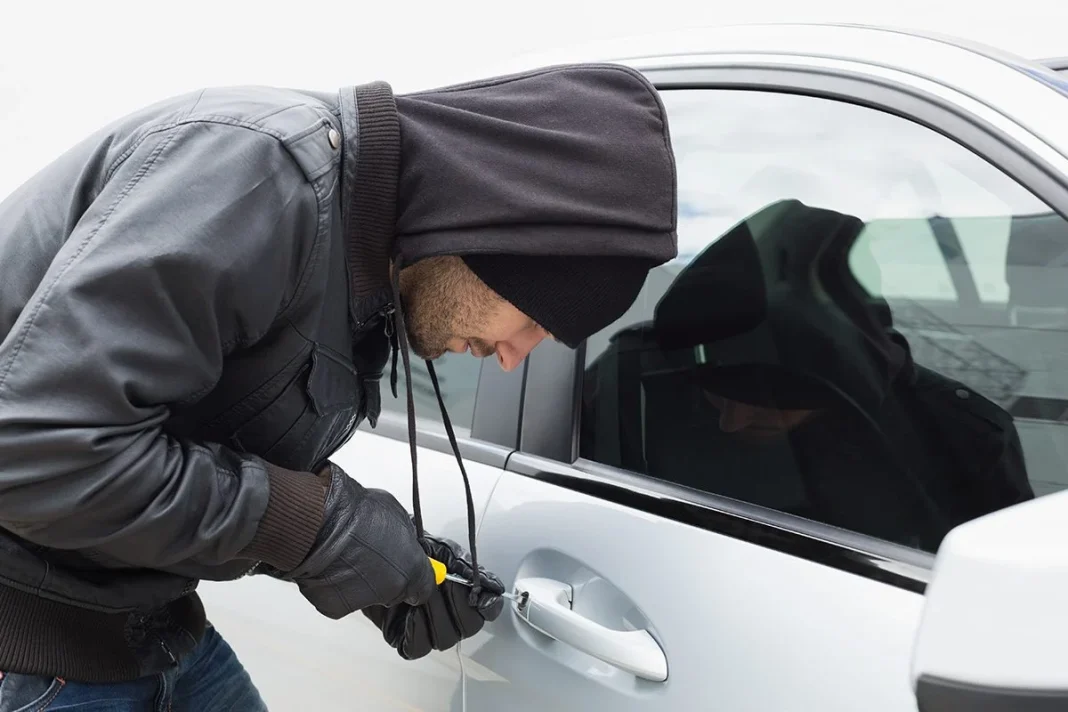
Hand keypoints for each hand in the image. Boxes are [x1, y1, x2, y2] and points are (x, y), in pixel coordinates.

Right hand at [284, 463, 435, 618]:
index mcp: (411, 569)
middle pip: (394, 591)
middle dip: (386, 576)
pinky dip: (336, 584)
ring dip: (360, 580)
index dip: (416, 579)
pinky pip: (340, 596)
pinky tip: (332, 564)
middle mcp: (390, 590)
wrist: (320, 522)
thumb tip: (404, 540)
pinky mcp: (335, 607)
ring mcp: (362, 601)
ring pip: (366, 594)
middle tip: (372, 556)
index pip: (424, 588)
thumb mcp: (396, 514)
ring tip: (346, 555)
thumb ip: (405, 536)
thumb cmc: (355, 513)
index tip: (411, 572)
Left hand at [363, 534, 505, 659]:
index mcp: (460, 587)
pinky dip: (415, 630)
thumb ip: (467, 569)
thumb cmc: (404, 543)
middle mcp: (446, 608)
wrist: (370, 547)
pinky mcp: (401, 633)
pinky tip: (409, 611)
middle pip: (469, 627)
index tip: (478, 597)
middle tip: (443, 586)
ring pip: (444, 639)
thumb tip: (493, 587)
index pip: (487, 607)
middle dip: (457, 606)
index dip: (487, 605)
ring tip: (422, 594)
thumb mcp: (442, 551)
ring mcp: (424, 622)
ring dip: (434, 615)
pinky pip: (417, 647)